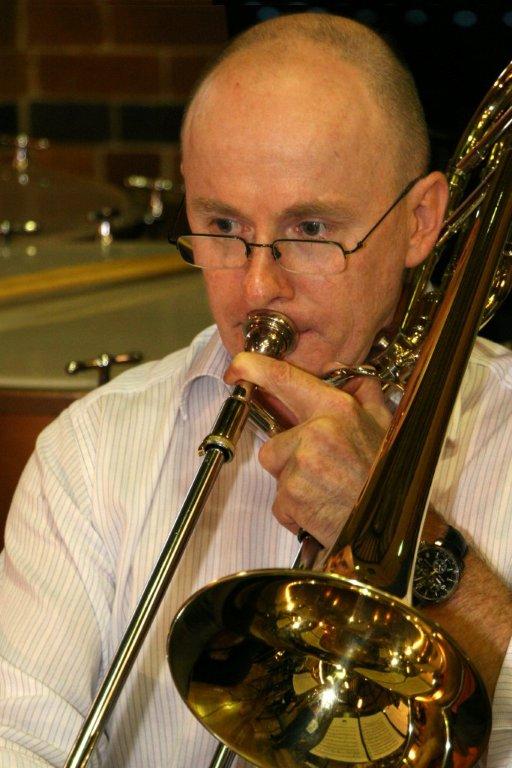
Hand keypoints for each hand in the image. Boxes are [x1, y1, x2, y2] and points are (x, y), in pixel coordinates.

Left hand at [225, 353, 391, 547]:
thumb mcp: (384, 425)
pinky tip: (321, 509)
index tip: (236, 368)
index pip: (285, 378)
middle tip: (322, 471)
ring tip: (326, 491)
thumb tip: (338, 369)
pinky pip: (280, 502)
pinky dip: (296, 510)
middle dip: (290, 457)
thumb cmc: (385, 476)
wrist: (390, 528)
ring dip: (293, 484)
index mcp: (337, 409)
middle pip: (274, 440)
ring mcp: (302, 464)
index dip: (253, 368)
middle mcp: (317, 431)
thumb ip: (362, 391)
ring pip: (277, 471)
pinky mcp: (292, 495)